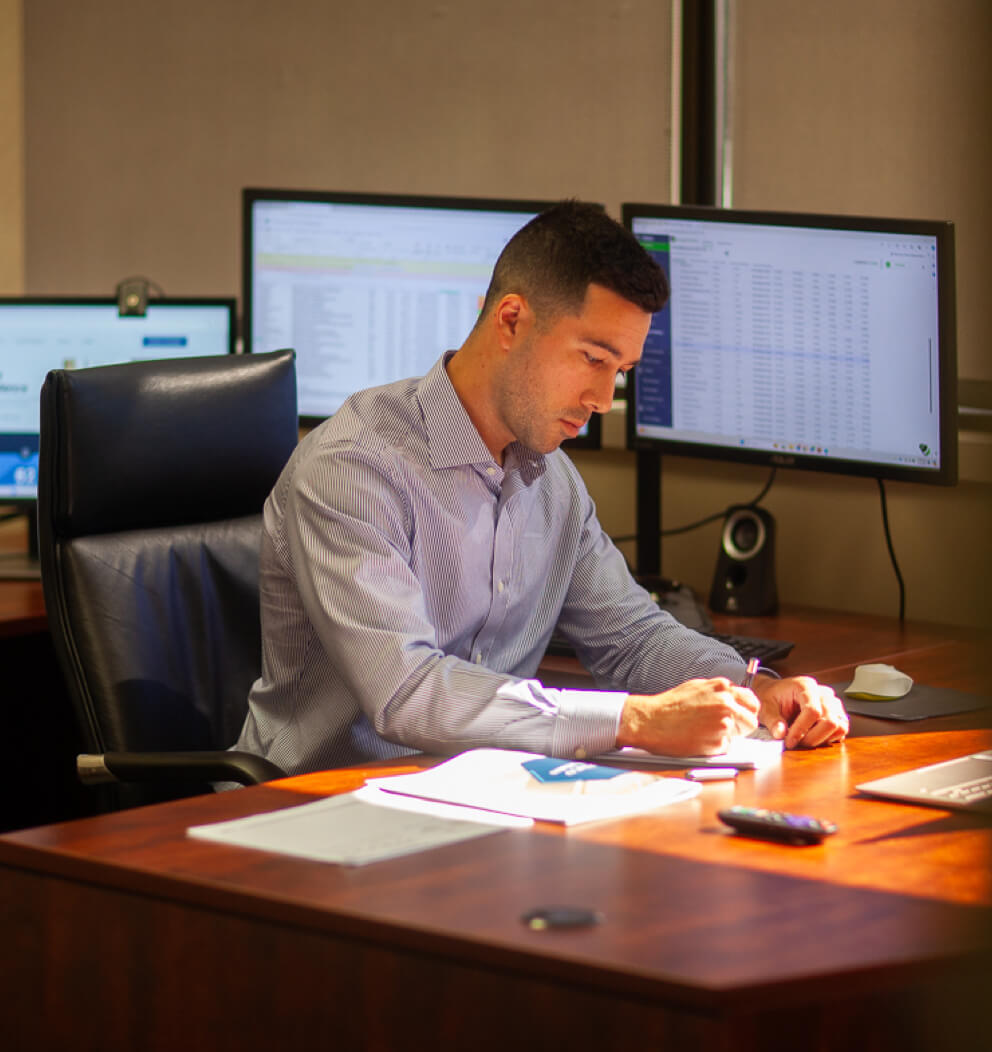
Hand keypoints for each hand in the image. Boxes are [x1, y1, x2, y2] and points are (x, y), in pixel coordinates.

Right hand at [618, 677, 759, 756]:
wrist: (651, 721)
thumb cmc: (669, 705)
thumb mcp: (697, 687)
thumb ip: (719, 692)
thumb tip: (734, 698)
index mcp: (722, 688)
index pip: (752, 702)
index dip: (747, 711)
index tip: (742, 716)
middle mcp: (726, 704)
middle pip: (751, 721)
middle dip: (741, 727)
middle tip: (724, 729)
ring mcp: (723, 724)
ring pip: (739, 736)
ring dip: (728, 737)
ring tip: (706, 732)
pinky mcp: (717, 743)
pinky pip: (725, 748)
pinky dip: (715, 747)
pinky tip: (699, 739)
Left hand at [753, 675, 848, 747]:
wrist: (776, 693)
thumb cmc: (772, 698)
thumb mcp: (765, 707)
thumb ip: (772, 720)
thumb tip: (781, 734)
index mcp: (805, 686)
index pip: (813, 710)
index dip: (801, 730)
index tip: (789, 741)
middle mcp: (823, 693)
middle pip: (830, 720)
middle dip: (812, 738)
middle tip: (796, 744)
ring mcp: (833, 703)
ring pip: (840, 726)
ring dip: (822, 739)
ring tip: (804, 740)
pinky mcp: (837, 713)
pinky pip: (842, 729)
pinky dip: (829, 738)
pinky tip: (812, 737)